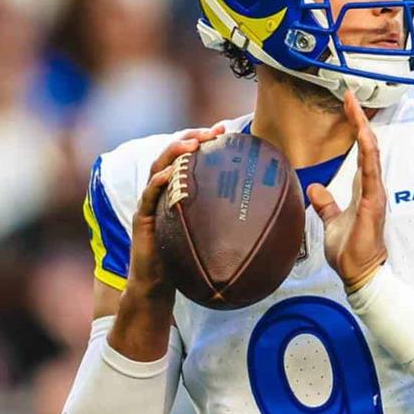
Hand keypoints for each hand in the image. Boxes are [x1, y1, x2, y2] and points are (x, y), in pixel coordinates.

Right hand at [126, 124, 225, 300]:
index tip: (224, 130)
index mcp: (179, 189)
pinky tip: (169, 176)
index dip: (204, 139)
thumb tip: (272, 215)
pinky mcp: (141, 219)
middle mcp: (163, 190)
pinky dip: (157, 184)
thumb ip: (229, 219)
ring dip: (173, 152)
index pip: (189, 157)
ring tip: (191, 144)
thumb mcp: (212, 233)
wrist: (160, 284)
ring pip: (158, 168)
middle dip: (190, 137)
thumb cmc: (188, 257)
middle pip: (173, 155)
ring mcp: (150, 203)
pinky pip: (147, 197)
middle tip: (211, 132)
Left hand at [308, 91, 387, 290]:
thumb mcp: (332, 222)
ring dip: (363, 130)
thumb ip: (326, 204)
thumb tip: (314, 189)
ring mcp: (374, 194)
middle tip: (349, 96)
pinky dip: (369, 154)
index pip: (360, 152)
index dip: (354, 128)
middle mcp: (371, 187)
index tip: (347, 105)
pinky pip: (372, 173)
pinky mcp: (373, 203)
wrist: (359, 273)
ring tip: (355, 107)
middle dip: (359, 120)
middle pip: (367, 146)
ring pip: (371, 154)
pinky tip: (366, 137)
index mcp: (362, 189)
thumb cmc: (350, 250)